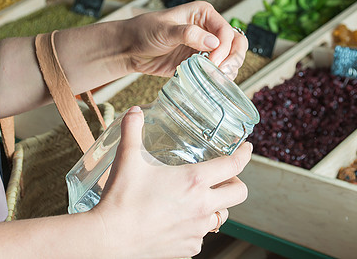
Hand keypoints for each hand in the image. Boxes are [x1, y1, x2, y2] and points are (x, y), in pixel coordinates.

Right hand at [91, 106, 251, 257]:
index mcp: (193, 181)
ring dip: (217, 204)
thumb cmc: (121, 198)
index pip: (233, 165)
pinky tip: (181, 219)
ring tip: (200, 198)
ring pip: (222, 215)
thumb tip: (135, 111)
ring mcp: (198, 230)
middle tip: (223, 176)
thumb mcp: (127, 158)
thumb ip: (132, 130)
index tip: (247, 148)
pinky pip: (203, 234)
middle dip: (236, 182)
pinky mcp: (189, 247)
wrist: (110, 239)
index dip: (244, 154)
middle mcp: (202, 207)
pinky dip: (198, 225)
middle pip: (239, 193)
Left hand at [123, 1, 247, 79]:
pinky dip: (219, 78)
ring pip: (231, 59)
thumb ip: (189, 34)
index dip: (224, 48)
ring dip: (229, 70)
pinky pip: (217, 71)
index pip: (227, 32)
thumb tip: (214, 43)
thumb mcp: (165, 30)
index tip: (212, 61)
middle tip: (222, 72)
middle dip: (233, 59)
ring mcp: (206, 48)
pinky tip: (212, 82)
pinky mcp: (200, 63)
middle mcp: (209, 30)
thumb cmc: (144, 31)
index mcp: (204, 15)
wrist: (131, 48)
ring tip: (217, 78)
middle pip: (236, 44)